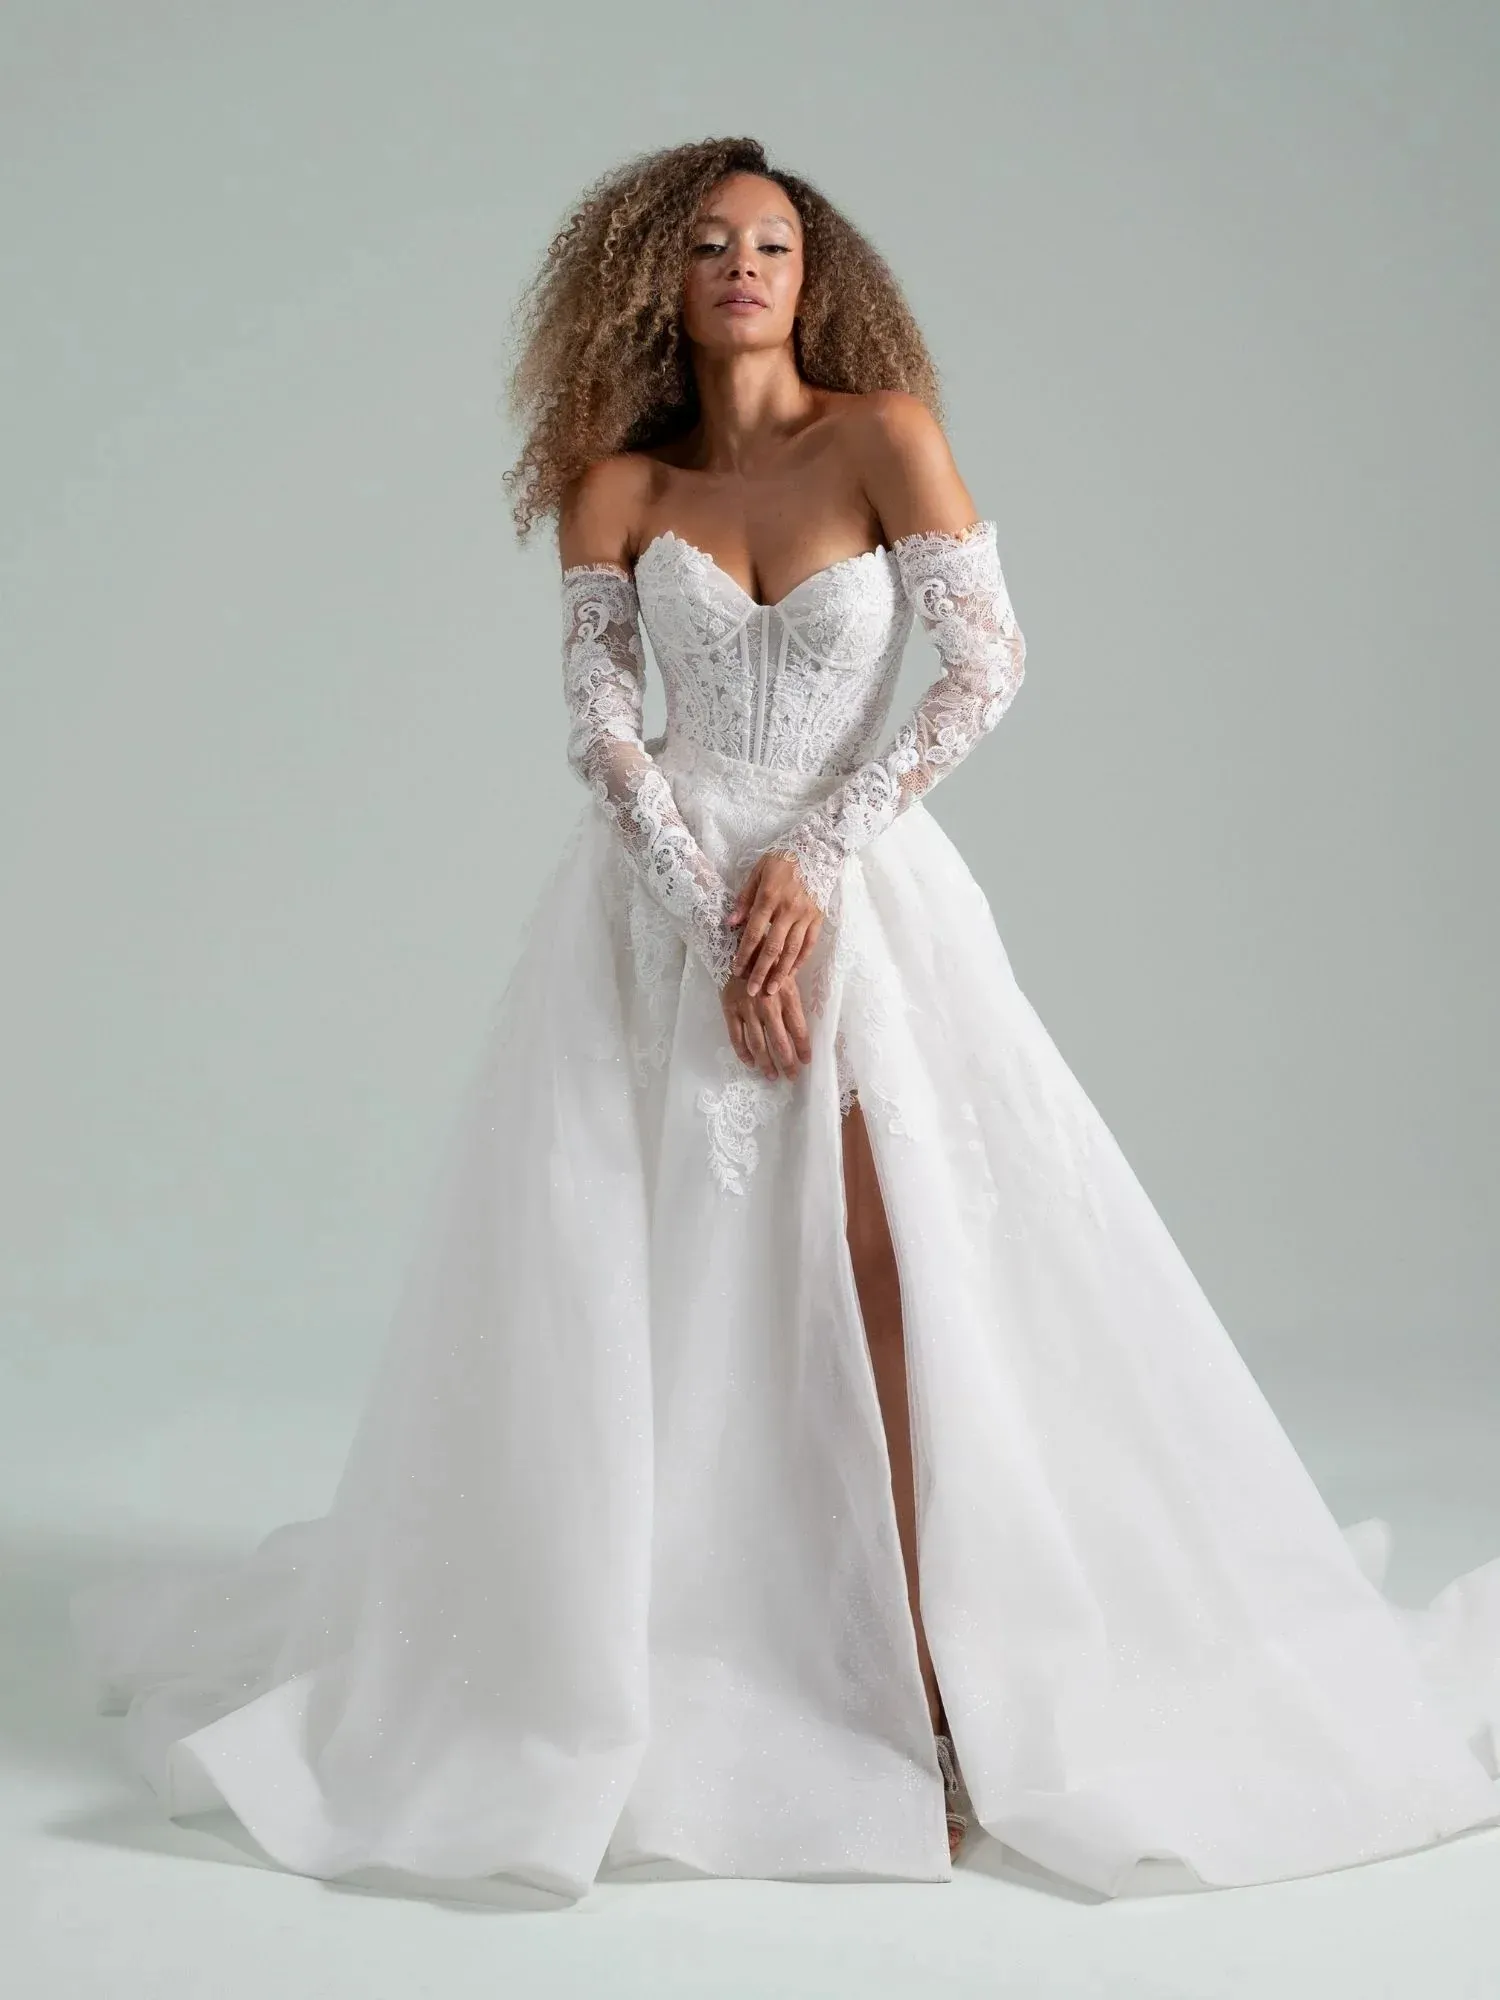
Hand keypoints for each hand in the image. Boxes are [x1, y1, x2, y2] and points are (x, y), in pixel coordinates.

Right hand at [720, 963, 812, 1081]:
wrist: (738, 947)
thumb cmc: (769, 961)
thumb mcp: (788, 975)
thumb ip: (793, 1000)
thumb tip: (802, 1029)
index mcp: (786, 996)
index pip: (798, 1029)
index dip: (803, 1048)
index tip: (807, 1061)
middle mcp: (768, 1006)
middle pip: (780, 1042)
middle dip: (787, 1063)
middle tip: (792, 1076)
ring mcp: (747, 1010)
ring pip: (758, 1044)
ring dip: (766, 1064)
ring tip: (772, 1076)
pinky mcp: (730, 1010)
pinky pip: (736, 1038)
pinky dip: (744, 1053)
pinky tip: (750, 1063)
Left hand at [727, 849, 823, 997]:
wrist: (818, 849)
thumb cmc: (783, 859)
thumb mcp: (758, 871)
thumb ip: (744, 898)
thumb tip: (731, 923)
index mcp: (769, 897)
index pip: (754, 933)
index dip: (744, 954)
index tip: (736, 971)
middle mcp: (788, 910)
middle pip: (773, 948)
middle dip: (761, 972)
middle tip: (753, 991)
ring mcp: (806, 915)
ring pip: (792, 950)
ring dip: (781, 972)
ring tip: (772, 990)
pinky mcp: (818, 918)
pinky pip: (809, 944)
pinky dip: (800, 960)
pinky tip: (791, 973)